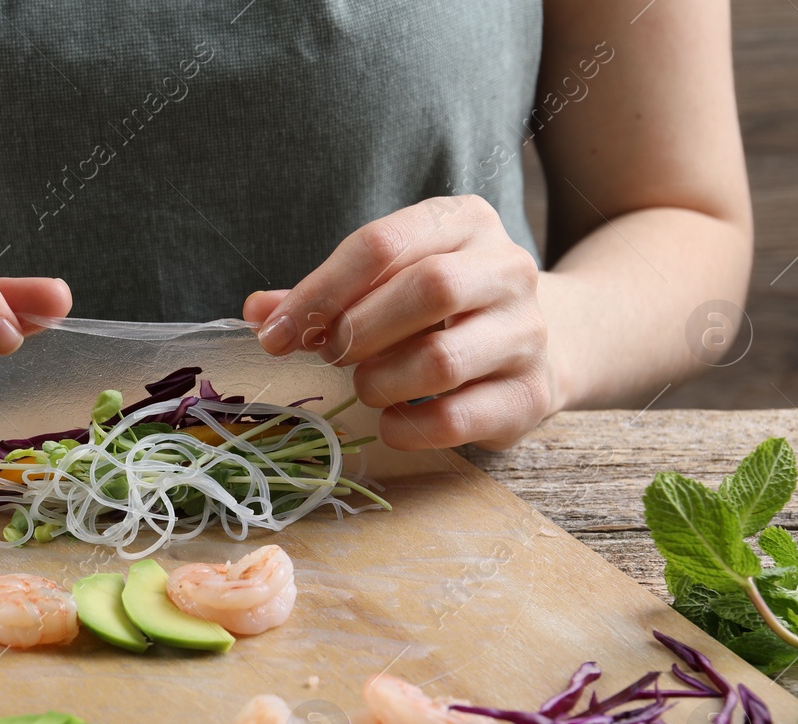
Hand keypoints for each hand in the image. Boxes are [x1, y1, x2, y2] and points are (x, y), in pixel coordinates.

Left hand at [244, 196, 550, 449]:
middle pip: (426, 289)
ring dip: (380, 382)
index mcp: (464, 223)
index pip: (381, 244)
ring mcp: (526, 332)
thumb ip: (326, 296)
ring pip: (441, 358)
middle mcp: (506, 268)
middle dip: (356, 330)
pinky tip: (393, 421)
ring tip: (367, 386)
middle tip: (329, 356)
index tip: (274, 334)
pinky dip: (408, 427)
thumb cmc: (443, 309)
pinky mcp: (530, 393)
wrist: (542, 344)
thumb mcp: (390, 282)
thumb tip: (255, 311)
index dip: (319, 292)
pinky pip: (457, 417)